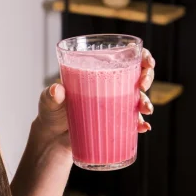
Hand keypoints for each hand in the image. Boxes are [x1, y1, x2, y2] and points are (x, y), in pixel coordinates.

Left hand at [38, 49, 155, 146]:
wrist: (52, 139)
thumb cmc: (51, 113)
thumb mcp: (48, 102)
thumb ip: (51, 96)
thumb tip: (57, 90)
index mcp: (96, 72)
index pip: (123, 57)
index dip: (141, 56)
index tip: (147, 62)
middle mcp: (108, 86)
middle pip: (136, 75)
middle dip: (147, 77)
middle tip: (142, 85)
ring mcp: (113, 105)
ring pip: (137, 98)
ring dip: (145, 102)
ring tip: (145, 110)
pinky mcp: (114, 123)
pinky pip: (132, 122)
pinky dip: (140, 124)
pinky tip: (143, 127)